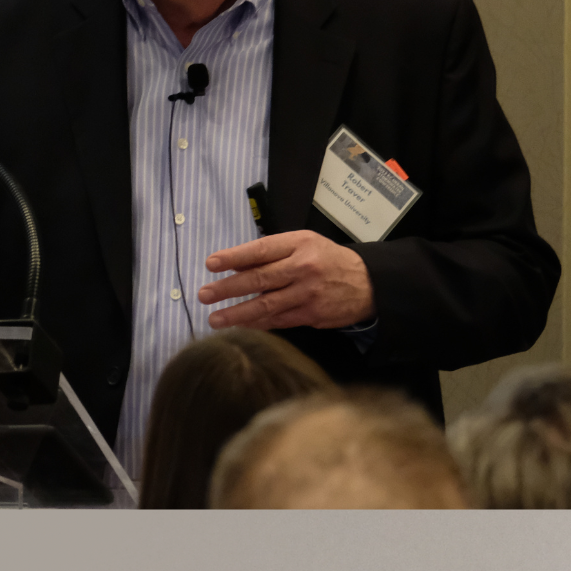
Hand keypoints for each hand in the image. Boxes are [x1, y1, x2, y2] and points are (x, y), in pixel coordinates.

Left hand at [198, 231, 374, 331]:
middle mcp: (302, 268)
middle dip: (227, 288)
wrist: (367, 283)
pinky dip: (256, 324)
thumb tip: (236, 265)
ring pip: (265, 305)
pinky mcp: (310, 315)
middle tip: (204, 295)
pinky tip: (239, 326)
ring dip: (236, 314)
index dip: (234, 257)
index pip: (260, 250)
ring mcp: (307, 294)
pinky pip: (277, 321)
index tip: (210, 263)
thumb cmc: (328, 260)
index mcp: (299, 244)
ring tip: (214, 319)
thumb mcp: (304, 245)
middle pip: (259, 279)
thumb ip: (272, 254)